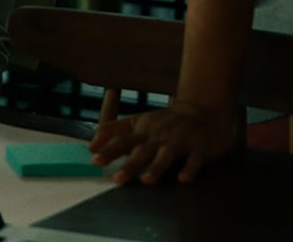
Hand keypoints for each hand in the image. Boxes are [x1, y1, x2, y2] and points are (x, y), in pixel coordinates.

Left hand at [87, 100, 239, 184]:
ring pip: (167, 154)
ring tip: (147, 180)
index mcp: (144, 130)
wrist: (202, 112)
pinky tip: (183, 178)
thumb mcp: (139, 121)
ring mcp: (179, 140)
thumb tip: (90, 144)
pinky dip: (189, 169)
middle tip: (117, 179)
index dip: (109, 149)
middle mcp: (159, 135)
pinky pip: (194, 159)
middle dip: (130, 164)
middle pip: (143, 150)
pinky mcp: (198, 147)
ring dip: (157, 167)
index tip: (94, 159)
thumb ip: (114, 130)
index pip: (124, 139)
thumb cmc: (165, 122)